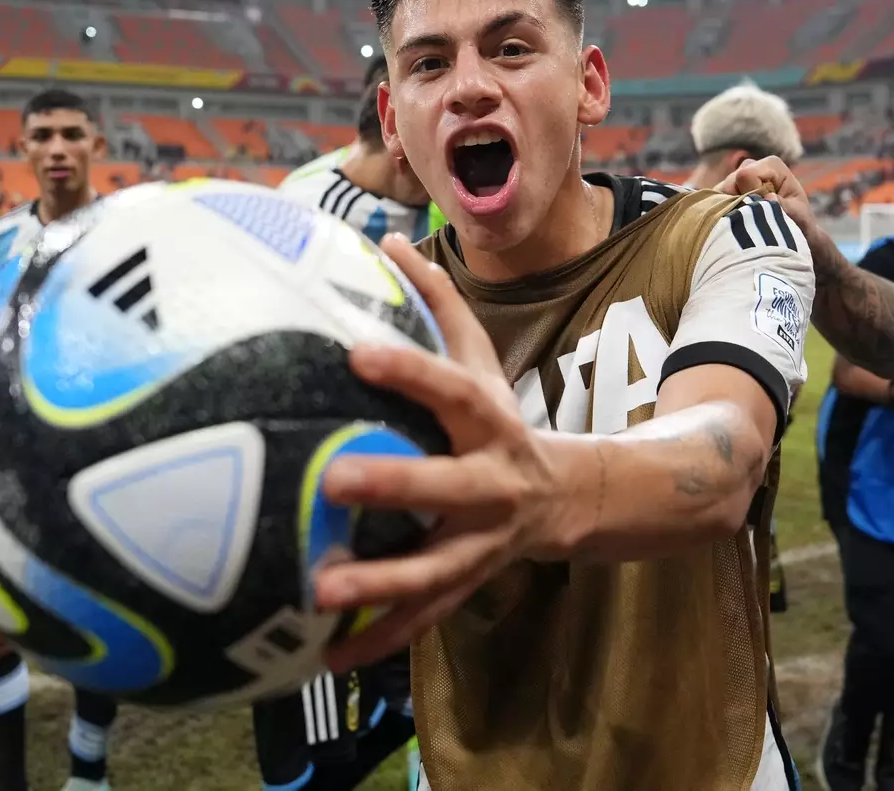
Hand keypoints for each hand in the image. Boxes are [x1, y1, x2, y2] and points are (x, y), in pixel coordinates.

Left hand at [314, 234, 565, 671]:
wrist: (574, 500)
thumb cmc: (503, 424)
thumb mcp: (484, 365)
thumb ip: (441, 304)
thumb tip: (389, 238)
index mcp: (492, 424)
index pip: (454, 390)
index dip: (411, 372)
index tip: (357, 352)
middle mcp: (494, 485)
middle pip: (449, 487)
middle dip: (397, 485)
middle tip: (334, 478)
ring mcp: (484, 542)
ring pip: (436, 569)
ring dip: (381, 583)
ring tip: (319, 590)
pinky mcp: (468, 584)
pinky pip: (422, 618)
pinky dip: (377, 640)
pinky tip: (326, 656)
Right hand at [715, 156, 814, 235]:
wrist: (794, 233)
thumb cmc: (799, 222)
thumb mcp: (797, 217)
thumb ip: (783, 207)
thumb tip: (768, 199)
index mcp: (771, 165)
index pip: (745, 175)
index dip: (750, 195)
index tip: (765, 210)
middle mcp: (751, 166)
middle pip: (729, 183)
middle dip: (738, 204)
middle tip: (756, 220)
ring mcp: (736, 179)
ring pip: (719, 194)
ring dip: (730, 212)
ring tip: (749, 223)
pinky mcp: (726, 193)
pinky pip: (713, 203)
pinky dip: (723, 216)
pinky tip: (737, 225)